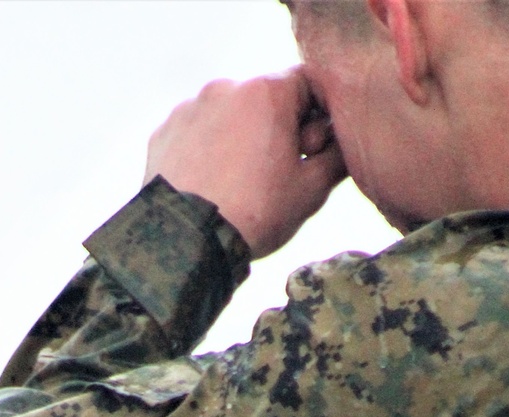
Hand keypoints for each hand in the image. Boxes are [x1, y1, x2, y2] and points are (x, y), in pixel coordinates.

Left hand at [144, 68, 346, 258]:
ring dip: (242, 139)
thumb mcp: (310, 191)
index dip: (317, 116)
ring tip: (241, 184)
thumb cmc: (253, 215)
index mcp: (266, 92)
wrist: (187, 242)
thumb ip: (336, 159)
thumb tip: (344, 147)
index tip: (312, 150)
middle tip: (278, 174)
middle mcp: (225, 87)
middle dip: (278, 128)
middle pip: (265, 98)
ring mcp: (190, 108)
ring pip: (229, 115)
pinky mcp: (164, 132)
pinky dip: (209, 151)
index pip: (308, 82)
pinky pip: (197, 133)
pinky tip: (213, 185)